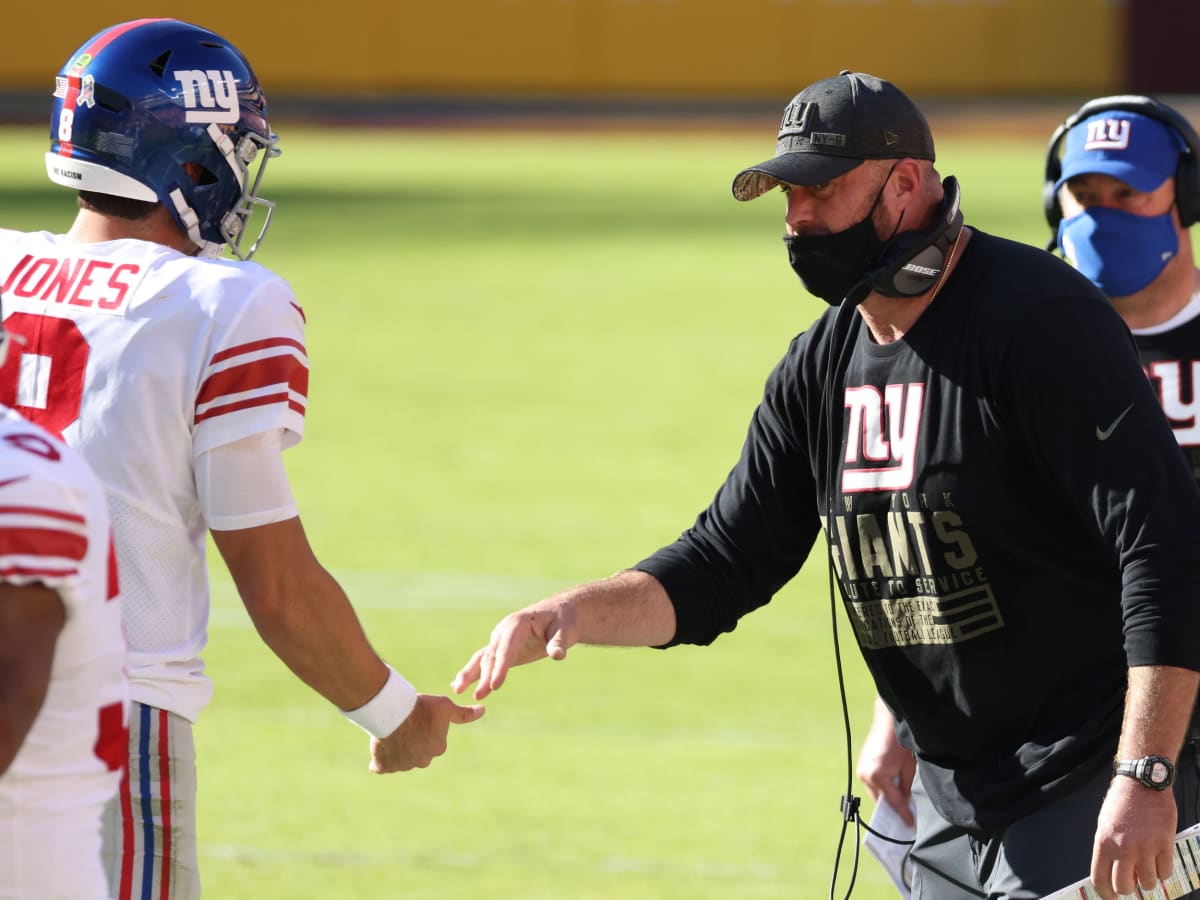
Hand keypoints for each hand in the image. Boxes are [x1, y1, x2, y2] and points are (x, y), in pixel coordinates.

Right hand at [368, 693, 484, 772]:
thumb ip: (463, 714)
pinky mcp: (385, 766)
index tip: (418, 717)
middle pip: (418, 752)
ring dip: (396, 749)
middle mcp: (422, 760)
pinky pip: (381, 767)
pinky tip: (378, 751)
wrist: (394, 713)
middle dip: (413, 742)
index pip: (434, 740)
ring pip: (401, 759)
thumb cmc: (421, 707)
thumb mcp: (445, 707)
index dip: (426, 728)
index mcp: (438, 747)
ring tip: (390, 732)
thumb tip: (483, 710)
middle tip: (404, 724)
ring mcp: (403, 765)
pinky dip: (379, 761)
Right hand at [451, 598, 577, 699]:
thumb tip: (557, 655)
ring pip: (483, 658)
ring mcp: (500, 638)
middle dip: (485, 676)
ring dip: (470, 674)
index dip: (501, 667)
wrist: (561, 613)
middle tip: (480, 696)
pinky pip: (485, 660)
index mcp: (517, 623)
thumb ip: (559, 642)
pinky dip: (472, 672)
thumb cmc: (564, 620)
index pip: (507, 648)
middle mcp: (504, 630)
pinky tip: (459, 685)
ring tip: (457, 690)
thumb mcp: (567, 629)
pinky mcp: (502, 648)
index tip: (495, 686)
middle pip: (493, 655)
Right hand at [855, 709, 915, 826]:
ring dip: (886, 797)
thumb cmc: (900, 744)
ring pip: (875, 792)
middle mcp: (865, 775)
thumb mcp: (908, 769)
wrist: (888, 724)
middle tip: (906, 817)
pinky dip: (881, 788)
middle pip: (880, 799)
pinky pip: (872, 783)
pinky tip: (891, 790)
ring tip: (900, 805)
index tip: (910, 824)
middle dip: (892, 808)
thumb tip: (905, 802)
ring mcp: (861, 770)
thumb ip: (905, 788)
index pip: (892, 801)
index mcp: (877, 776)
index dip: (903, 814)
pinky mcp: (862, 765)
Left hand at [1090, 776, 1177, 898]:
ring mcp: (1145, 848)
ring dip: (1148, 880)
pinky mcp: (1164, 845)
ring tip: (1147, 867)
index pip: (1100, 879)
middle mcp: (1122, 848)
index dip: (1106, 893)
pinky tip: (1160, 860)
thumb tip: (1114, 872)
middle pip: (1123, 887)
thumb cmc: (1122, 803)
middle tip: (1133, 881)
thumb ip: (1109, 849)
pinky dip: (1163, 871)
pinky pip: (1165, 872)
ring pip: (1148, 883)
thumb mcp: (1105, 825)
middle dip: (1128, 889)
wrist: (1142, 783)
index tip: (1111, 896)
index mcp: (1103, 843)